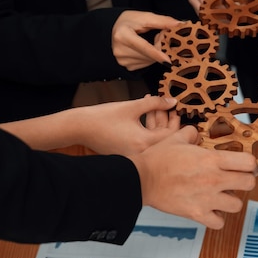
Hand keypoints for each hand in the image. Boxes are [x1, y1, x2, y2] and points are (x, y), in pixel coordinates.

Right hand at [0, 96, 180, 153]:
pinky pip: (143, 142)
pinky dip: (147, 129)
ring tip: (157, 106)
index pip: (171, 136)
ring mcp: (133, 156)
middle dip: (168, 122)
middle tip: (170, 107)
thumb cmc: (103, 117)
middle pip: (164, 140)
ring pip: (153, 140)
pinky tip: (145, 114)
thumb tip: (173, 101)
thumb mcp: (132, 106)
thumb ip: (155, 103)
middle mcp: (141, 154)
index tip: (178, 109)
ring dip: (157, 124)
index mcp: (144, 143)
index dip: (177, 121)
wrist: (79, 127)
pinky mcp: (127, 154)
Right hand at [112, 11, 180, 69]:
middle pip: (148, 55)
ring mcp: (122, 60)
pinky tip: (145, 50)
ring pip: (149, 61)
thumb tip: (180, 24)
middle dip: (159, 47)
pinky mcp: (127, 66)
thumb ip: (163, 21)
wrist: (114, 29)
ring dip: (155, 53)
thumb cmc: (129, 21)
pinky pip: (145, 64)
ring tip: (149, 41)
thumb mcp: (145, 17)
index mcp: (122, 35)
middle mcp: (119, 50)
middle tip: (158, 36)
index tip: (168, 61)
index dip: (157, 54)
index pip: (143, 47)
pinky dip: (149, 58)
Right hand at [129, 126, 257, 228]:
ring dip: (231, 200)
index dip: (250, 163)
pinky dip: (217, 218)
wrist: (141, 179)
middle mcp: (214, 180)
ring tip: (221, 195)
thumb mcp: (175, 138)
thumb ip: (191, 134)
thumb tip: (195, 134)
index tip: (245, 165)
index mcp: (212, 159)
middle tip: (237, 179)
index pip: (248, 163)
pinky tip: (210, 210)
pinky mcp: (197, 214)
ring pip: (237, 205)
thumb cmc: (157, 158)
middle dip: (245, 181)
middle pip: (249, 184)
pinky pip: (219, 222)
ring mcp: (207, 199)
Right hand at [182, 0, 245, 11]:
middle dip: (219, 10)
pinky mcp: (199, 3)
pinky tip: (229, 11)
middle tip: (236, 12)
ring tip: (234, 11)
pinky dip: (218, 14)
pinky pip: (207, 13)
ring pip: (204, 12)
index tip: (233, 9)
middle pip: (202, 7)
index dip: (218, 5)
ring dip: (219, 14)